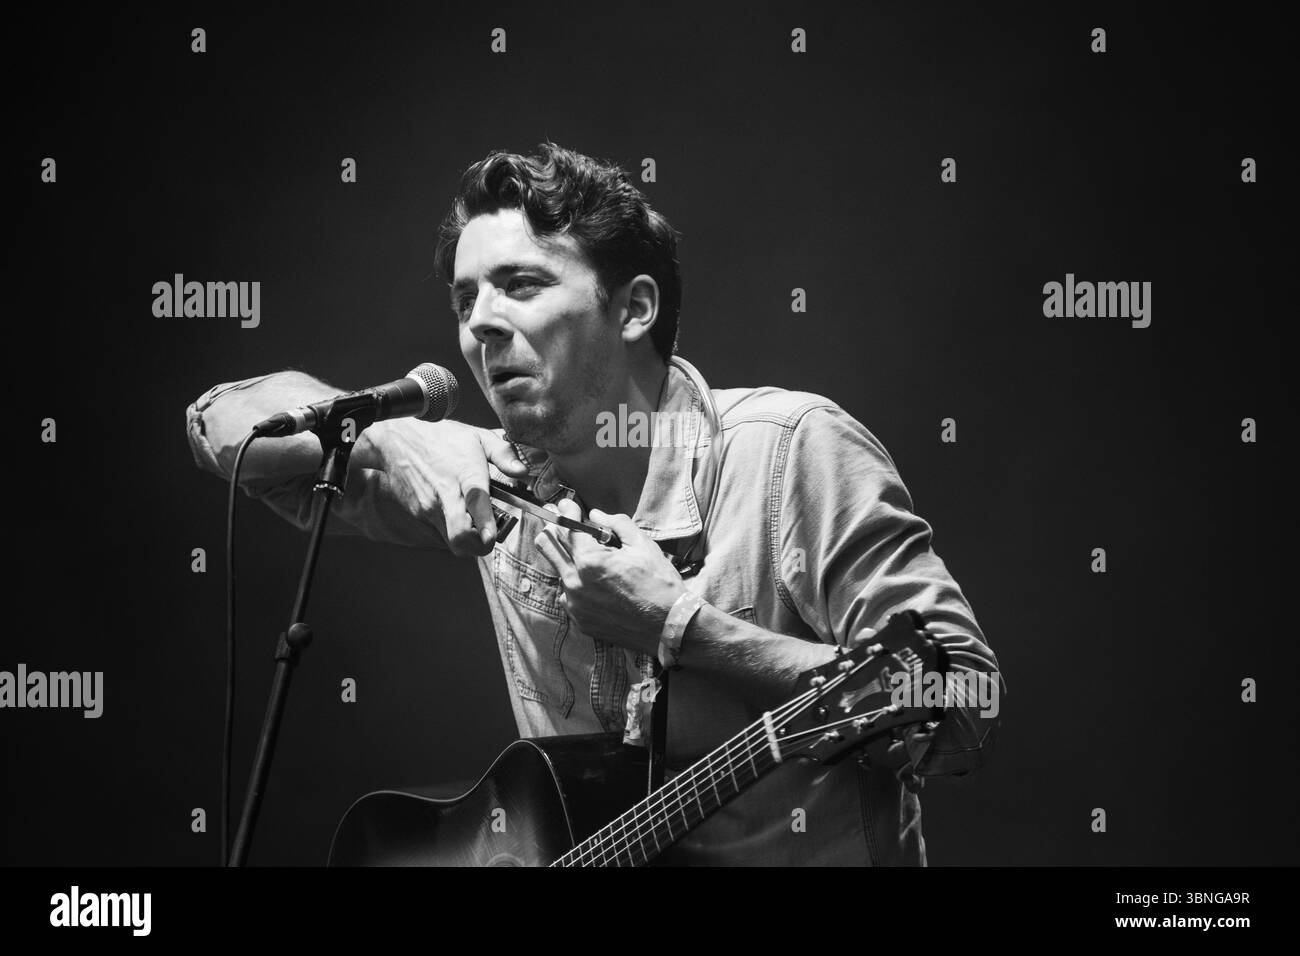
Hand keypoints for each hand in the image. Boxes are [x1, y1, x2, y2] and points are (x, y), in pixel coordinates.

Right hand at [353, 418, 529, 555]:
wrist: (397, 440)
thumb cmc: (443, 438)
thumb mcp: (477, 437)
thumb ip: (503, 454)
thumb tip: (522, 472)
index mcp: (465, 473)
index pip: (475, 503)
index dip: (483, 525)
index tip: (490, 537)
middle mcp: (444, 495)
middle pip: (459, 537)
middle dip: (478, 545)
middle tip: (489, 534)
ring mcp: (428, 507)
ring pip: (451, 538)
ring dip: (466, 535)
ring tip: (473, 514)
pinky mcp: (419, 513)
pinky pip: (441, 530)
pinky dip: (452, 525)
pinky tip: (455, 506)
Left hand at [532, 499, 688, 656]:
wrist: (669, 626)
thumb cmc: (659, 584)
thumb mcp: (643, 545)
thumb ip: (617, 524)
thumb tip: (597, 515)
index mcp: (590, 561)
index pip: (567, 528)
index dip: (566, 510)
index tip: (566, 503)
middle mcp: (575, 583)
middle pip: (547, 546)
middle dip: (553, 529)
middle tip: (560, 521)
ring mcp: (575, 604)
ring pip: (559, 571)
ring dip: (570, 560)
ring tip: (592, 558)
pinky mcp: (580, 620)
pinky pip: (569, 595)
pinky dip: (578, 585)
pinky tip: (598, 585)